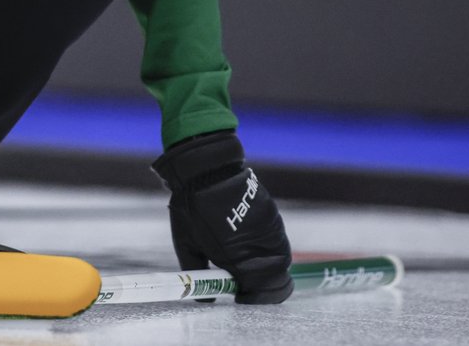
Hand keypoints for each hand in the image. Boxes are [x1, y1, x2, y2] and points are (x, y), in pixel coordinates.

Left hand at [151, 130, 292, 303]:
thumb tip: (206, 295)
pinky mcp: (273, 216)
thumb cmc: (191, 207)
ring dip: (267, 269)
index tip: (238, 297)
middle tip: (243, 285)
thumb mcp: (187, 244)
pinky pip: (278, 242)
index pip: (262, 293)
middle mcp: (263, 246)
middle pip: (278, 282)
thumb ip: (198, 272)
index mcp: (241, 258)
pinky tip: (249, 243)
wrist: (206, 169)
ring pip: (281, 262)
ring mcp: (272, 230)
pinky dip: (268, 250)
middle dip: (263, 289)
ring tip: (245, 263)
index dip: (252, 300)